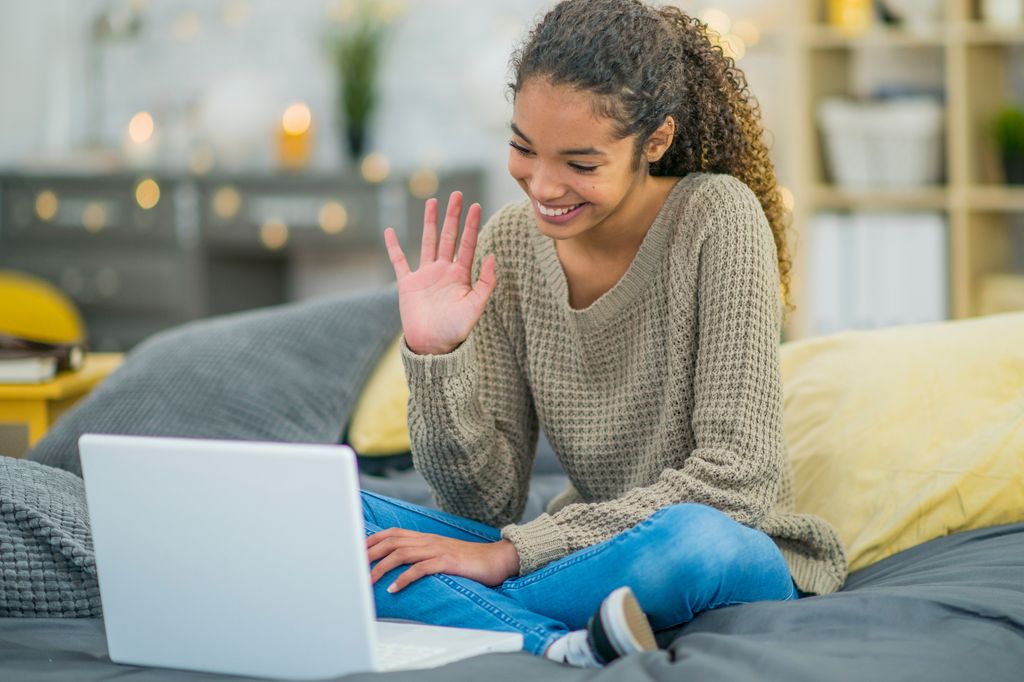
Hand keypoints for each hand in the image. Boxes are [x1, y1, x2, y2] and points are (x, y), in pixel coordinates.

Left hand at [366, 528, 519, 592]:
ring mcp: (437, 550)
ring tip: (368, 582)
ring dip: (381, 568)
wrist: (496, 559)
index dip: (372, 540)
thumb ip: (424, 555)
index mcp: (426, 537)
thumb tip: (403, 566)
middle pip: (391, 541)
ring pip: (401, 554)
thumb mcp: (442, 553)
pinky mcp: (447, 562)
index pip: (393, 533)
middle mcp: (428, 540)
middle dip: (369, 553)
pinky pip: (420, 568)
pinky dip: (404, 578)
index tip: (356, 551)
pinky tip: (394, 589)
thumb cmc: (468, 561)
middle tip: (353, 567)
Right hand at [383, 191, 496, 355]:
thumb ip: (485, 283)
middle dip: (453, 216)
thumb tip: (493, 256)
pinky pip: (398, 260)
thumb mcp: (475, 307)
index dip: (471, 225)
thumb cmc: (456, 330)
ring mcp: (425, 275)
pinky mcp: (407, 283)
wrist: (432, 346)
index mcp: (460, 275)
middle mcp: (443, 271)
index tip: (476, 206)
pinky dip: (393, 246)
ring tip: (432, 202)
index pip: (467, 244)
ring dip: (430, 222)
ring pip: (427, 242)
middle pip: (449, 237)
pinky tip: (390, 230)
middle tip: (457, 195)